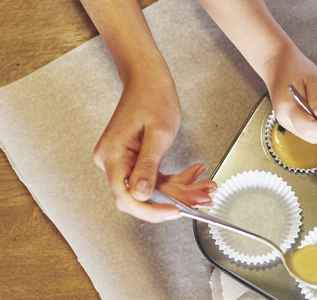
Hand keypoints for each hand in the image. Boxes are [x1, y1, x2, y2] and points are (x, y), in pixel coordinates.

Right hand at [92, 78, 215, 222]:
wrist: (148, 78)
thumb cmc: (152, 96)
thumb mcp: (159, 133)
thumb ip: (149, 166)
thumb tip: (141, 195)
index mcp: (112, 155)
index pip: (126, 197)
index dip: (151, 209)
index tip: (176, 210)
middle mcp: (112, 161)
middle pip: (141, 196)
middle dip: (175, 199)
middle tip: (202, 197)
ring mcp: (122, 162)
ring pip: (152, 189)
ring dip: (180, 190)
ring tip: (205, 185)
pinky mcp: (132, 161)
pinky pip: (154, 179)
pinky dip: (176, 180)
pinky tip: (194, 174)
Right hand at [263, 47, 316, 143]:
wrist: (276, 63)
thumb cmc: (292, 67)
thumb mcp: (312, 79)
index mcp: (288, 107)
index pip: (307, 128)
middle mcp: (284, 117)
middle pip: (309, 135)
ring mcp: (285, 119)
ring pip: (308, 134)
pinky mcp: (288, 119)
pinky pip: (305, 128)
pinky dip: (316, 124)